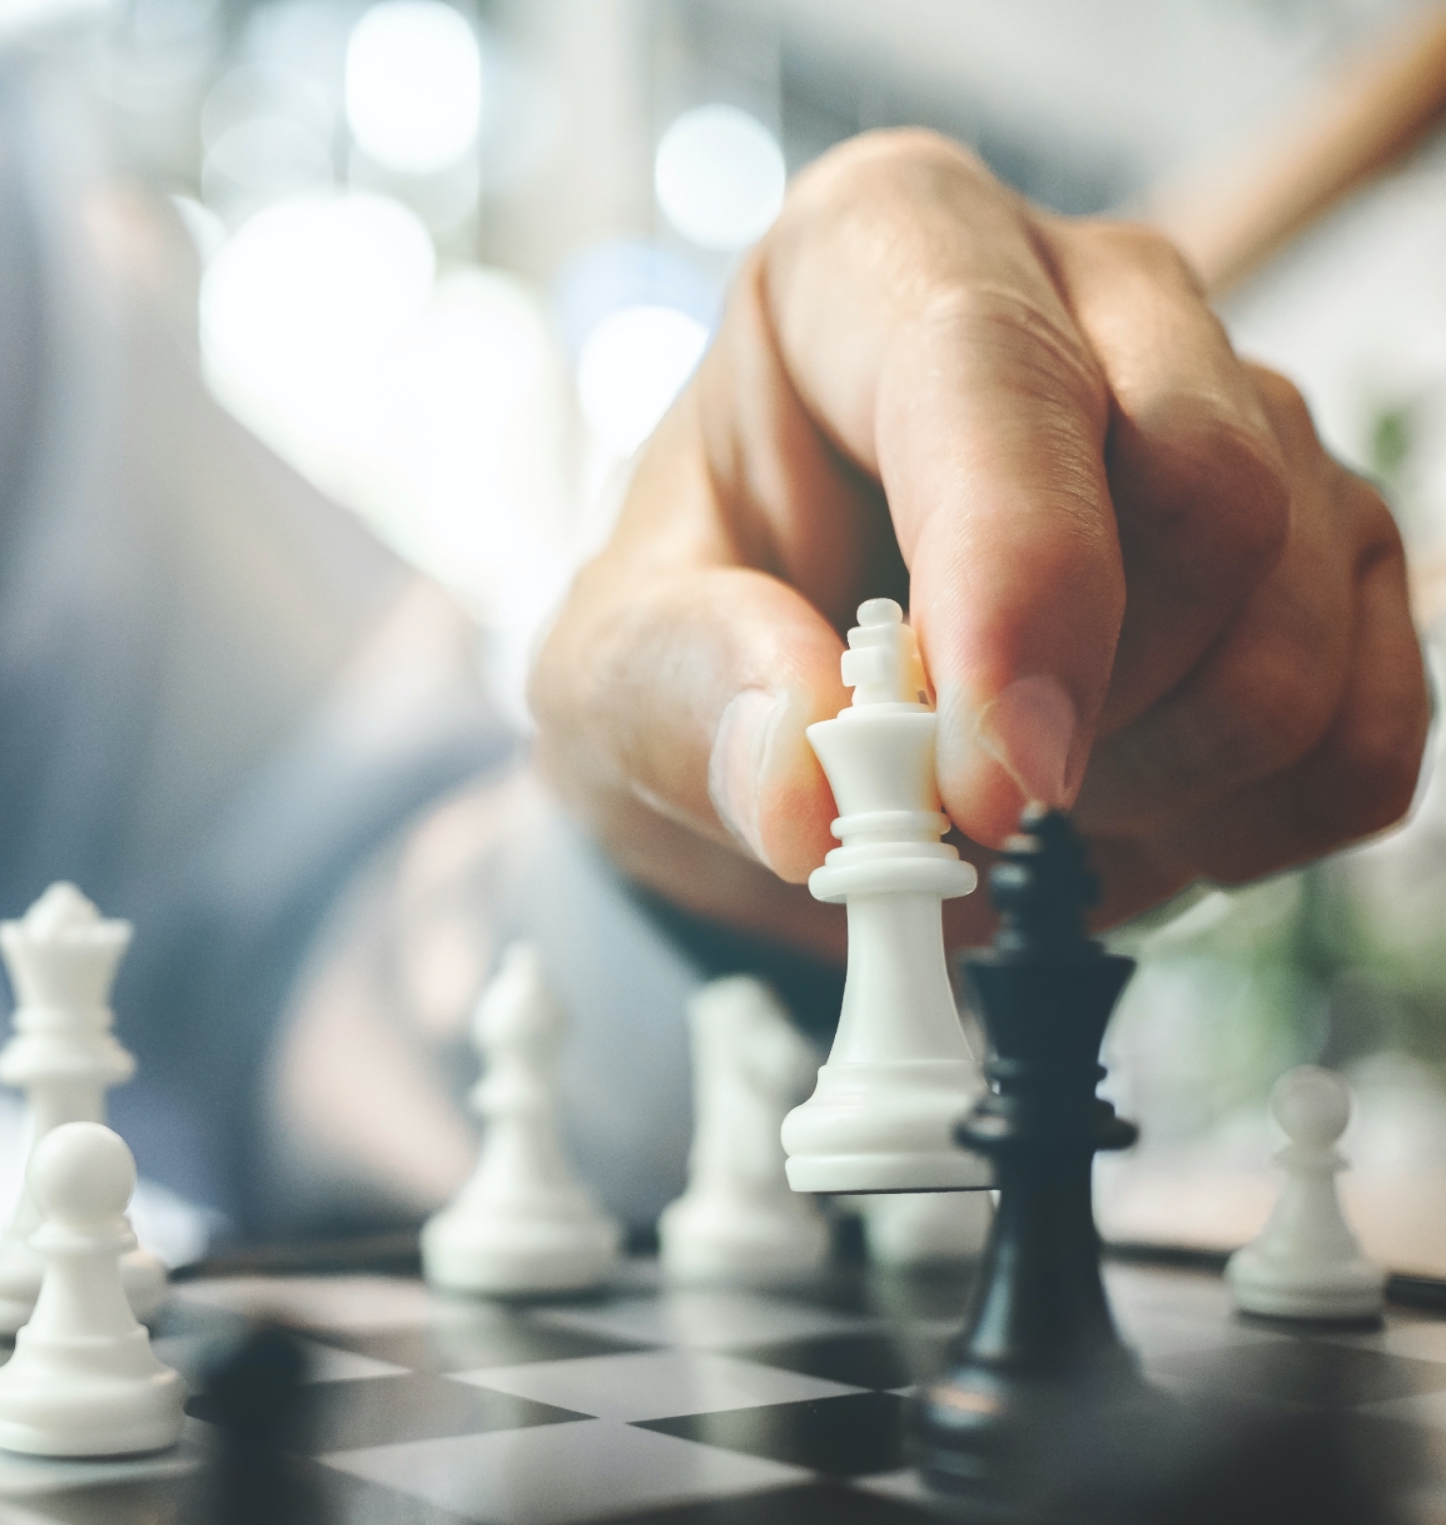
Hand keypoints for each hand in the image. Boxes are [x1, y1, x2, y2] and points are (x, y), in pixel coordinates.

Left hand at [529, 129, 1427, 958]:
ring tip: (1017, 801)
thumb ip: (686, 703)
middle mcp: (1084, 294)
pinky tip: (1128, 810)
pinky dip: (1248, 822)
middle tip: (962, 805)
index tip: (988, 772)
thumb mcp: (608, 680)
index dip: (1013, 574)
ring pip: (1296, 607)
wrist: (790, 731)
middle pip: (1201, 477)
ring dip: (1156, 774)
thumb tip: (806, 785)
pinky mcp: (1328, 553)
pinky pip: (1363, 723)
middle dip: (1088, 698)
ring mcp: (1236, 413)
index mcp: (875, 255)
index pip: (988, 366)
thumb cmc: (693, 646)